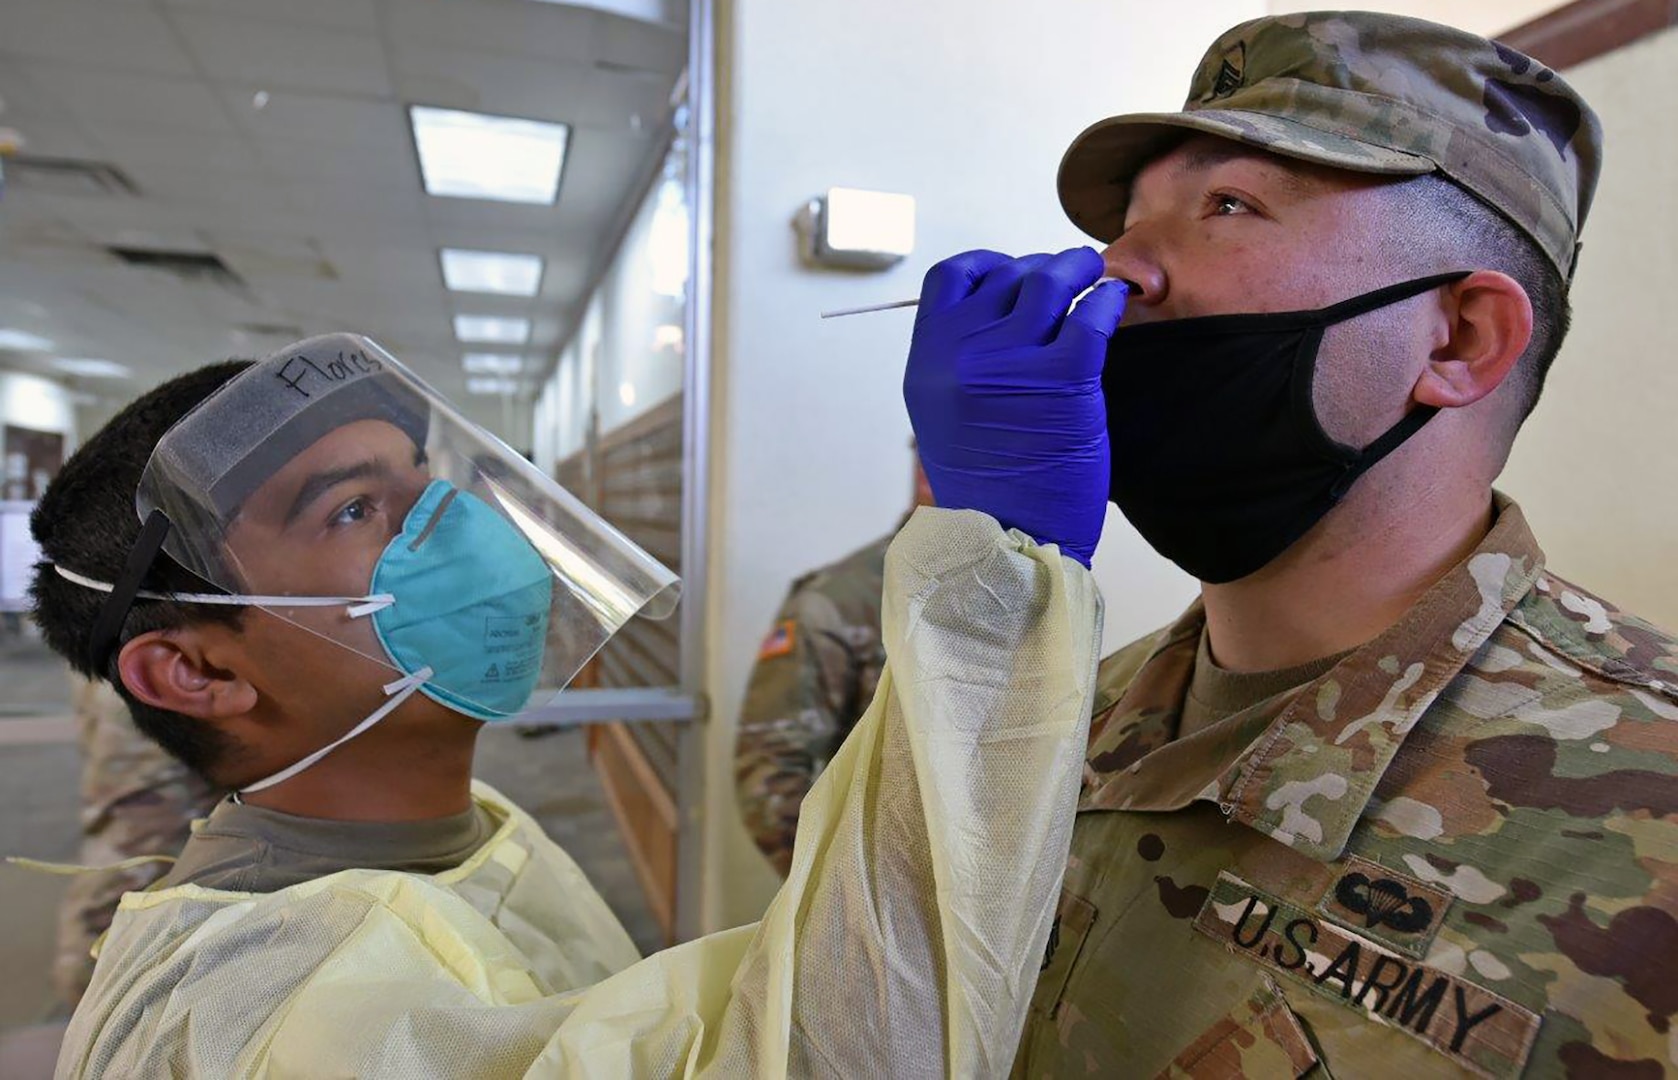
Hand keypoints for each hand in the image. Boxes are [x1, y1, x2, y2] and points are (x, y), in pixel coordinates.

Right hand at [903, 248, 1126, 566]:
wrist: (1011, 536)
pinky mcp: (1064, 377)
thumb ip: (959, 358)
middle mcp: (962, 354)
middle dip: (1043, 269)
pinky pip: (1092, 313)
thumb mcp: (944, 412)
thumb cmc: (987, 483)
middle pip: (1008, 274)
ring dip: (1078, 269)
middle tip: (1069, 275)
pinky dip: (1107, 299)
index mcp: (928, 359)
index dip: (988, 263)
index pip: (952, 275)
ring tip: (1095, 273)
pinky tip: (1113, 302)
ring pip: (1050, 282)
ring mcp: (1012, 361)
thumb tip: (1005, 304)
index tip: (1012, 270)